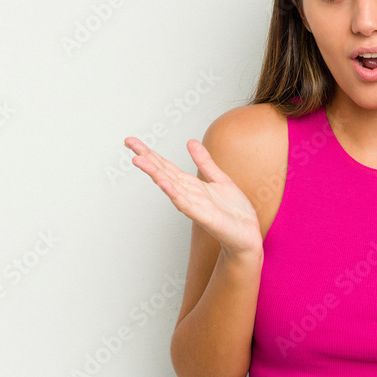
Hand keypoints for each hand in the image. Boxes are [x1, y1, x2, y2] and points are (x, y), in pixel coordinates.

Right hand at [123, 136, 263, 258]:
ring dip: (154, 173)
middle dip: (146, 158)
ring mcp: (193, 205)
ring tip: (138, 160)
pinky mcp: (203, 216)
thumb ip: (205, 162)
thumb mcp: (220, 179)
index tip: (133, 142)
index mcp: (191, 185)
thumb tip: (191, 142)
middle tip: (129, 143)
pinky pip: (185, 203)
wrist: (247, 234)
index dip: (150, 153)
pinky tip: (163, 183)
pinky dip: (174, 193)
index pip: (166, 166)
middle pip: (163, 172)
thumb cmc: (234, 211)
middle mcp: (188, 194)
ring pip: (169, 186)